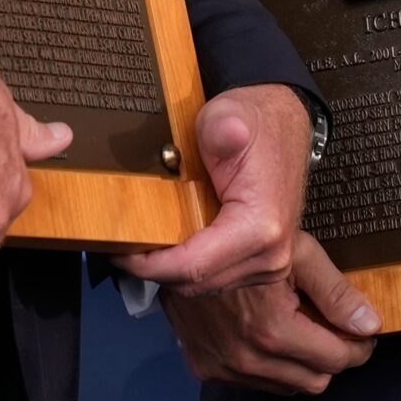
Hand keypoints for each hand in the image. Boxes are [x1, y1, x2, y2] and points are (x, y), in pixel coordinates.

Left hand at [116, 85, 312, 293]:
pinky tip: (168, 246)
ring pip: (204, 284)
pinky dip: (188, 266)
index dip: (148, 264)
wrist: (281, 126)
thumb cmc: (253, 122)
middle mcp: (270, 254)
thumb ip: (224, 128)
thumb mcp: (230, 116)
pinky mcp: (261, 261)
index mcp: (260, 227)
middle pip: (195, 282)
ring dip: (170, 270)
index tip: (118, 251)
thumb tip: (226, 133)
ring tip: (140, 246)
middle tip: (120, 248)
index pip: (192, 266)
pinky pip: (216, 276)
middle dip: (153, 269)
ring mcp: (269, 262)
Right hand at [163, 233, 379, 394]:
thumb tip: (370, 323)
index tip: (362, 335)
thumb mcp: (297, 254)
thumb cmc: (241, 242)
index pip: (335, 360)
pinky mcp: (206, 368)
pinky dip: (269, 366)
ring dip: (299, 365)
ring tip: (299, 328)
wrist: (177, 247)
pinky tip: (268, 335)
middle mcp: (247, 358)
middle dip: (330, 358)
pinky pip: (255, 382)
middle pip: (314, 381)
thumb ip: (336, 292)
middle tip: (334, 331)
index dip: (357, 347)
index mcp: (273, 330)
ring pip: (286, 387)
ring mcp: (224, 367)